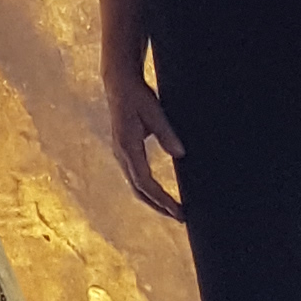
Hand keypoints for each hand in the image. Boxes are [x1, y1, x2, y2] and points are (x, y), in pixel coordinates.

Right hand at [104, 61, 184, 219]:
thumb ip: (166, 133)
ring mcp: (121, 153)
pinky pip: (135, 177)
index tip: (178, 211)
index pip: (145, 182)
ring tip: (173, 211)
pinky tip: (159, 194)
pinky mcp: (124, 150)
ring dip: (153, 200)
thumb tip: (181, 155)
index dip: (162, 199)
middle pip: (139, 189)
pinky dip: (148, 190)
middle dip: (159, 206)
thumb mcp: (154, 111)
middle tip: (180, 217)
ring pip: (136, 185)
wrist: (119, 82)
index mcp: (127, 147)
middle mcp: (121, 154)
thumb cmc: (137, 95)